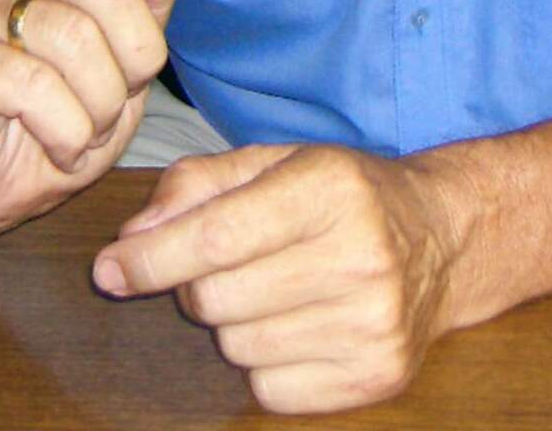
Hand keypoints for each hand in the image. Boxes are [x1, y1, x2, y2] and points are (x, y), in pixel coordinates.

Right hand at [0, 0, 194, 237]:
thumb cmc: (70, 111)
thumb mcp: (130, 55)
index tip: (133, 4)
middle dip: (134, 59)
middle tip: (117, 98)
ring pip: (75, 39)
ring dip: (103, 106)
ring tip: (89, 128)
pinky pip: (37, 87)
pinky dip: (70, 132)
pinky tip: (62, 146)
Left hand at [92, 143, 460, 413]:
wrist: (442, 238)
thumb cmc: (343, 193)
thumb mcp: (276, 161)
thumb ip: (198, 184)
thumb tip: (129, 240)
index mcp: (330, 187)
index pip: (217, 236)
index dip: (151, 258)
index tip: (109, 269)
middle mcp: (358, 254)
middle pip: (218, 298)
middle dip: (197, 285)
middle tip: (227, 265)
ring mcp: (373, 323)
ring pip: (238, 347)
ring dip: (235, 323)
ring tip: (276, 289)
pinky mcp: (377, 376)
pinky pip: (270, 391)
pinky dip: (266, 364)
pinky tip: (299, 326)